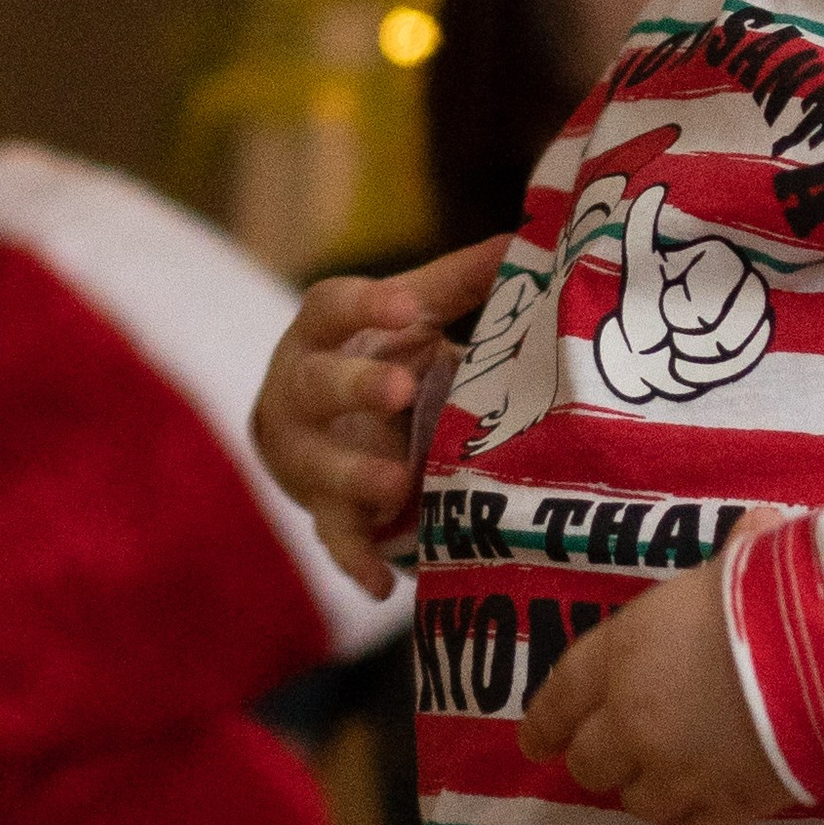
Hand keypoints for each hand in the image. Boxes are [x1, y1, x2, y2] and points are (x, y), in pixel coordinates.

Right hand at [249, 234, 510, 592]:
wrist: (319, 424)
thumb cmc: (377, 352)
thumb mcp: (409, 315)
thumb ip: (456, 283)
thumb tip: (524, 238)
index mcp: (322, 331)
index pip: (331, 306)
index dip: (366, 305)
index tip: (408, 305)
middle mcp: (299, 389)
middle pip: (315, 385)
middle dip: (354, 387)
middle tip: (399, 390)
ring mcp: (304, 455)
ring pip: (316, 468)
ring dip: (353, 477)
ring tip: (396, 485)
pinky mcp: (318, 508)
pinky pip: (332, 538)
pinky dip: (355, 560)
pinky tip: (382, 586)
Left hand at [518, 522, 794, 824]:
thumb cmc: (772, 596)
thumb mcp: (738, 561)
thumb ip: (732, 555)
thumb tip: (757, 527)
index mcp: (623, 653)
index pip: (560, 698)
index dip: (544, 724)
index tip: (535, 744)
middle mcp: (632, 722)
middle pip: (589, 763)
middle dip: (603, 758)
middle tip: (624, 752)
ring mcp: (674, 774)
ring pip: (636, 803)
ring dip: (648, 789)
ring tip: (674, 775)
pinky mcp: (722, 809)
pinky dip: (687, 823)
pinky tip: (699, 811)